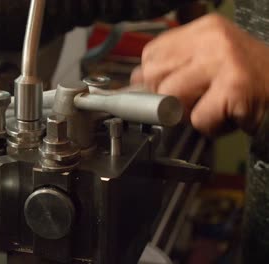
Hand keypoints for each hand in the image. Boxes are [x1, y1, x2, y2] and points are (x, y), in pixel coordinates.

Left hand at [131, 14, 268, 135]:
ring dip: (190, 114)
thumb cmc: (251, 78)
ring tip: (216, 106)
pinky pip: (198, 119)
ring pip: (171, 99)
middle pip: (154, 76)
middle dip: (169, 98)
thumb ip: (174, 66)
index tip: (170, 87)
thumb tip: (135, 82)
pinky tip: (231, 115)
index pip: (152, 54)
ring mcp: (225, 62)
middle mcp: (213, 40)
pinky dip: (212, 127)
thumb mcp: (210, 61)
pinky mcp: (235, 88)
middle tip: (199, 99)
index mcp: (204, 29)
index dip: (155, 78)